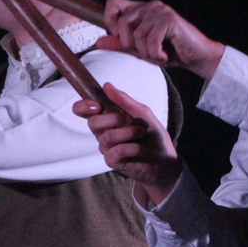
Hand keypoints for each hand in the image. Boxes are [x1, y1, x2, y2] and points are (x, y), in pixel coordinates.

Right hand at [74, 82, 181, 205]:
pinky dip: (133, 147)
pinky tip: (140, 150)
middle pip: (92, 123)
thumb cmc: (152, 134)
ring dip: (130, 132)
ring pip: (107, 136)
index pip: (83, 110)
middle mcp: (103, 132)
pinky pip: (116, 151)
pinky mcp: (111, 161)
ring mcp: (106, 147)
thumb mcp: (142, 112)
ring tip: (140, 134)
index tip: (96, 106)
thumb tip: (106, 85)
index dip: (83, 106)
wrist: (164, 158)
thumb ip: (124, 100)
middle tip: (129, 121)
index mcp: (106, 117)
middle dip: (114, 119)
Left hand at [98, 0, 225, 79]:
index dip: (109, 20)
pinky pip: (151, 40)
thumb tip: (99, 42)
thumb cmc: (170, 51)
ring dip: (145, 53)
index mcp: (140, 9)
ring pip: (137, 34)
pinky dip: (155, 54)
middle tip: (143, 53)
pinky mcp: (170, 19)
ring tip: (158, 55)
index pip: (113, 3)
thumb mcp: (140, 49)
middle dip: (129, 44)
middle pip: (122, 22)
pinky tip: (165, 56)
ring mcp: (160, 11)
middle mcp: (149, 6)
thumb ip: (120, 44)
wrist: (197, 56)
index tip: (118, 37)